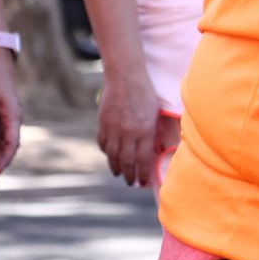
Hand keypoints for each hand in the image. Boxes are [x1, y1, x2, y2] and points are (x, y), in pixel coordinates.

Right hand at [97, 69, 161, 186]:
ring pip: (112, 155)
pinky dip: (106, 152)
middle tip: (131, 183)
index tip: (143, 182)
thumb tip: (155, 149)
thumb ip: (153, 131)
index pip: (143, 159)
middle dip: (129, 175)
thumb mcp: (155, 112)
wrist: (125, 77)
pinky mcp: (102, 123)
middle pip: (127, 161)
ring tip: (119, 174)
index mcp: (144, 130)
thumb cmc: (146, 93)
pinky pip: (102, 143)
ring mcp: (113, 128)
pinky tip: (110, 156)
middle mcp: (128, 132)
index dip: (143, 173)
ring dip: (116, 167)